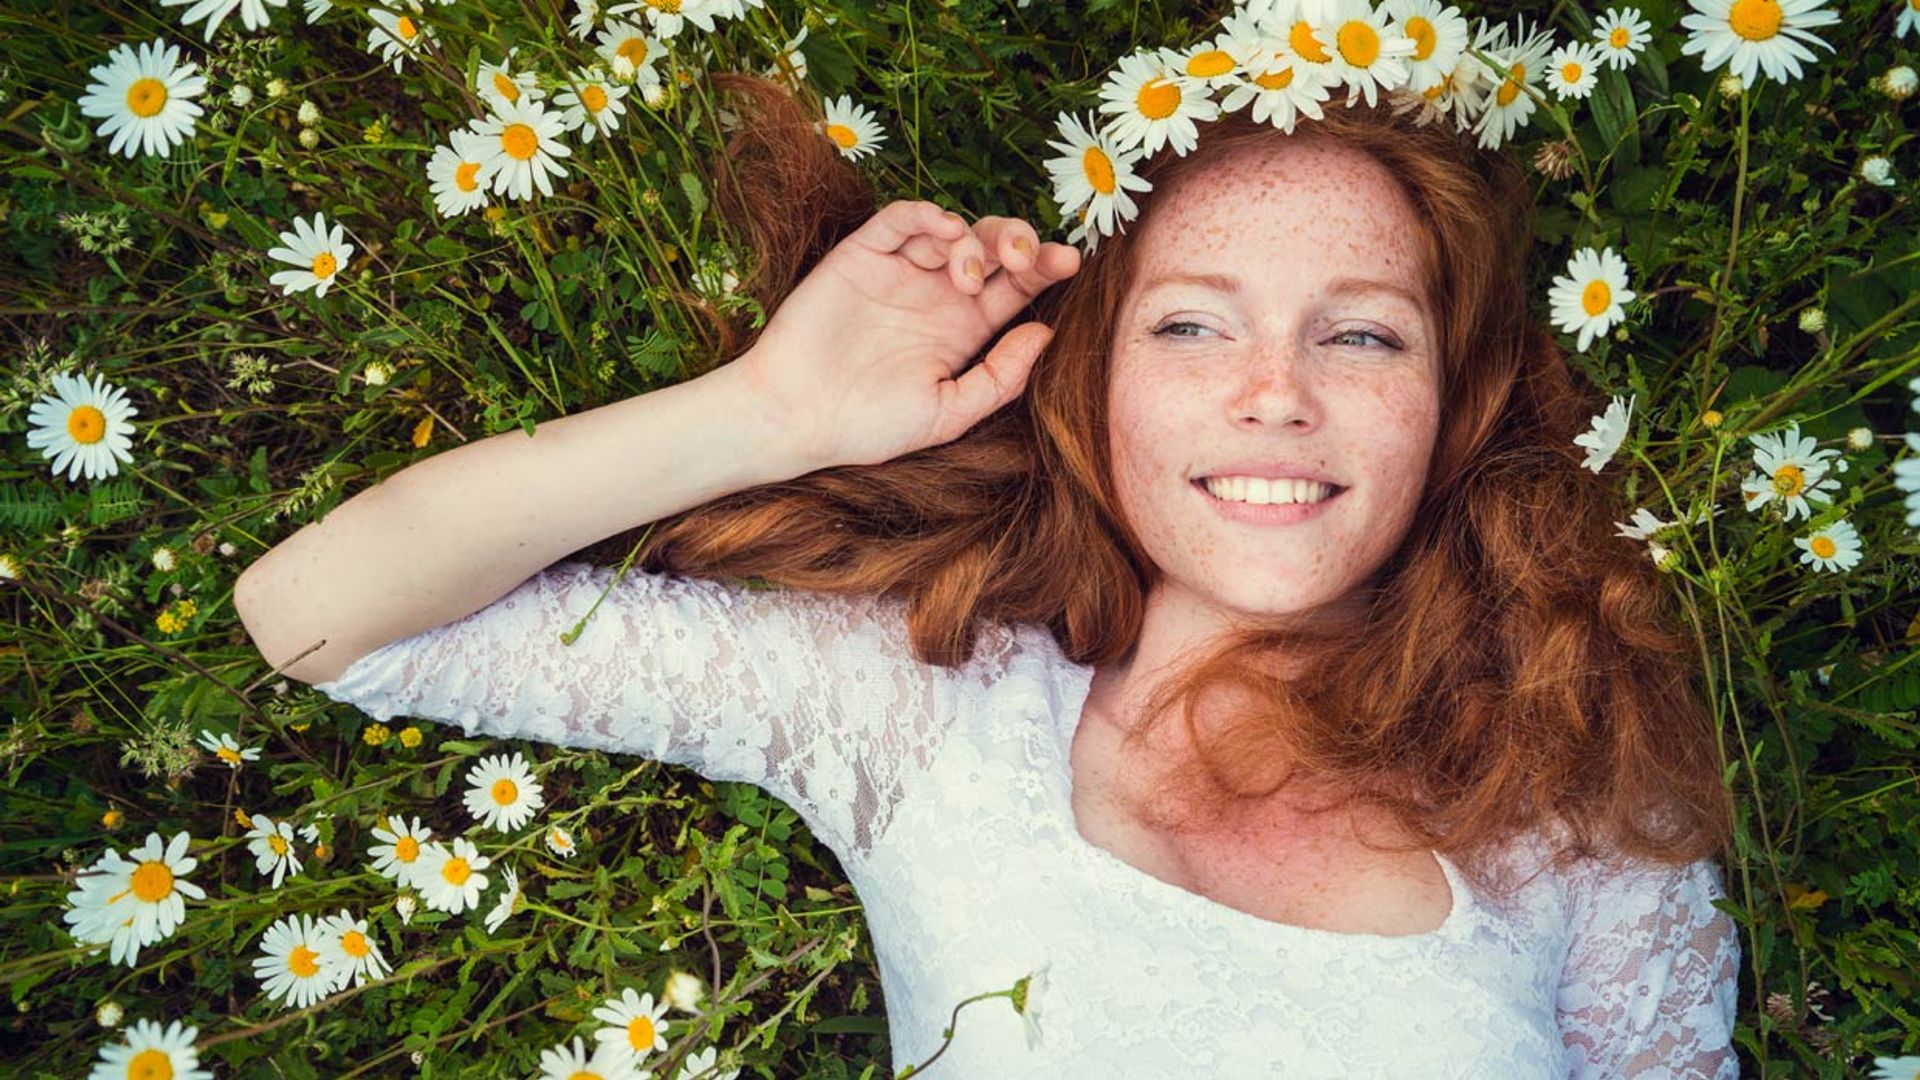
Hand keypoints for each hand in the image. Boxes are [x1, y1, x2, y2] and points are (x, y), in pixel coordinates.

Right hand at [730, 199, 1081, 470]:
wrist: (794, 418)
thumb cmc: (868, 425)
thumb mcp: (948, 413)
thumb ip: (999, 377)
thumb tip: (1045, 332)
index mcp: (964, 330)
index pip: (1015, 288)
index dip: (1045, 267)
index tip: (1070, 261)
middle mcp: (937, 295)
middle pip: (993, 248)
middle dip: (1018, 242)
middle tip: (1023, 259)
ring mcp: (900, 272)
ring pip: (952, 230)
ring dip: (972, 240)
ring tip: (967, 277)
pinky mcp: (862, 256)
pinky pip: (900, 220)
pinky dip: (926, 215)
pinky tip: (945, 230)